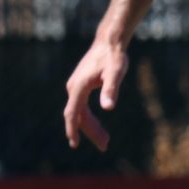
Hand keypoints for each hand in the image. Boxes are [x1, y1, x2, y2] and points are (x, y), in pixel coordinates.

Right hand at [63, 35, 124, 150]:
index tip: (74, 144)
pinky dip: (89, 118)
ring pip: (80, 112)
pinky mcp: (80, 85)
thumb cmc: (114, 57)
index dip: (73, 130)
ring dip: (91, 127)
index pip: (72, 113)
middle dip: (90, 132)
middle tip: (105, 146)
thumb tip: (108, 108)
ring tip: (105, 140)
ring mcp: (75, 87)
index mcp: (79, 87)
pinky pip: (82, 107)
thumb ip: (111, 90)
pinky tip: (98, 124)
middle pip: (78, 116)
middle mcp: (73, 88)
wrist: (109, 42)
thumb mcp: (116, 73)